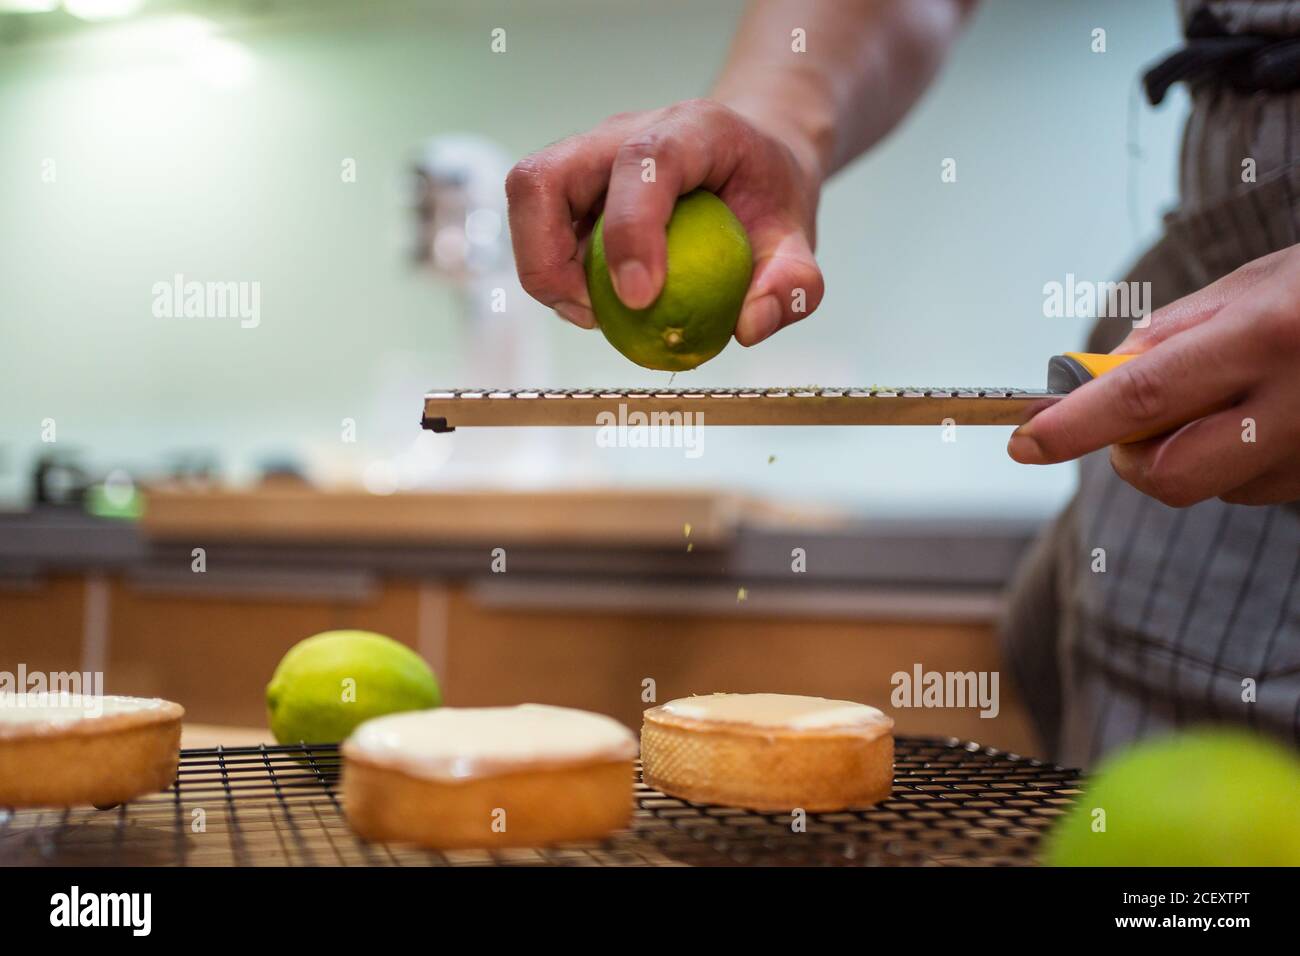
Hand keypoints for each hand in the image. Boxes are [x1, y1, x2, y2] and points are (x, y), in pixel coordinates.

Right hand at [505, 98, 823, 345]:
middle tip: (596, 313)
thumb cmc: (766, 192)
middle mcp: (622, 134)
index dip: (631, 229)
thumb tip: (749, 327)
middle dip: (550, 257)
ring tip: (595, 312)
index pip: (643, 162)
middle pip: (546, 176)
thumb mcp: (799, 233)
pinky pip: (536, 228)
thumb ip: (794, 282)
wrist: (746, 159)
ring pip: (527, 200)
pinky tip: (597, 304)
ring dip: (544, 270)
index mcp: (690, 130)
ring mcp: (586, 159)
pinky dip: (554, 274)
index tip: (641, 298)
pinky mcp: (569, 190)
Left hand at [1008, 245, 1299, 506]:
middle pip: (1168, 473)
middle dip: (1128, 456)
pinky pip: (1253, 488)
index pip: (1143, 395)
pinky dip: (1234, 459)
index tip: (1024, 440)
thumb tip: (1097, 380)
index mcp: (1267, 336)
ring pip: (1209, 486)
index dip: (1073, 425)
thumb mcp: (1253, 284)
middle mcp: (1296, 403)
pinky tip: (1268, 413)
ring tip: (1231, 393)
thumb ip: (1170, 335)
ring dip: (1187, 452)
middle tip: (1131, 419)